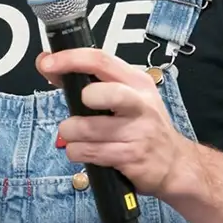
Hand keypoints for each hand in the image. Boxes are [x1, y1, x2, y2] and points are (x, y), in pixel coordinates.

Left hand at [38, 48, 191, 196]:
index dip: (70, 59)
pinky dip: (77, 152)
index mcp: (135, 82)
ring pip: (87, 129)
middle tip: (77, 109)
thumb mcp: (125, 96)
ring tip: (76, 136)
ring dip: (71, 134)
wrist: (174, 163)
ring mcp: (137, 131)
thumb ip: (88, 81)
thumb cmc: (143, 126)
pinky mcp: (131, 156)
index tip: (47, 64)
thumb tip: (47, 64)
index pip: (101, 60)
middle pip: (107, 93)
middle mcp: (139, 103)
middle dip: (82, 100)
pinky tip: (84, 151)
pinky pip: (89, 152)